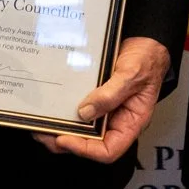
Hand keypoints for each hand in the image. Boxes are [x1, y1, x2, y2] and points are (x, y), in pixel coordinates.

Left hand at [38, 37, 171, 163]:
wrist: (145, 38)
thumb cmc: (147, 57)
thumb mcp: (132, 74)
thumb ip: (111, 95)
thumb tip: (85, 113)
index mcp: (130, 122)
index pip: (108, 150)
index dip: (85, 149)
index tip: (64, 138)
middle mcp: (115, 119)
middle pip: (89, 142)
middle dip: (64, 139)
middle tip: (43, 131)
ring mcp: (103, 108)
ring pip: (80, 126)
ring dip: (60, 125)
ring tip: (41, 120)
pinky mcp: (93, 94)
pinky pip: (77, 107)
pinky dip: (63, 108)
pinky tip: (51, 103)